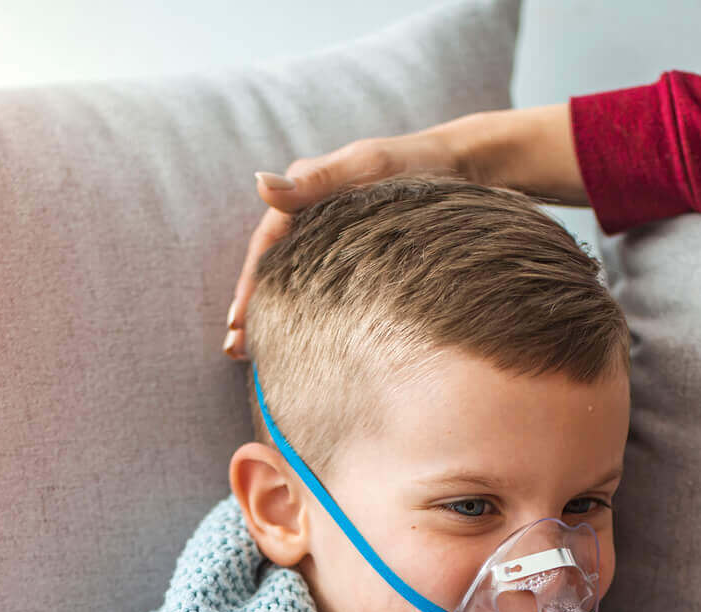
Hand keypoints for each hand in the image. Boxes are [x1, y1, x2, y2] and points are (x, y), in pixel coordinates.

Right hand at [224, 106, 584, 357]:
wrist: (465, 169)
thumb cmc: (419, 165)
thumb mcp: (368, 166)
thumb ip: (316, 181)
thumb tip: (259, 185)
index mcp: (306, 190)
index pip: (266, 246)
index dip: (250, 285)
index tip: (237, 322)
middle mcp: (312, 214)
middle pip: (273, 268)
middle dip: (253, 309)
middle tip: (236, 350)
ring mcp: (333, 236)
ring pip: (294, 280)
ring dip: (274, 315)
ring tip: (255, 356)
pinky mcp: (354, 253)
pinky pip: (321, 285)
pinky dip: (306, 311)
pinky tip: (302, 340)